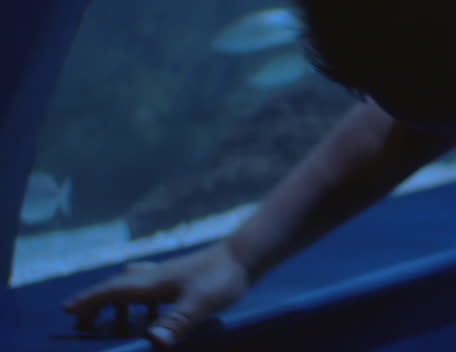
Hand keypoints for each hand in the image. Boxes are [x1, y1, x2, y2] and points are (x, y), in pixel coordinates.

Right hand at [62, 241, 249, 346]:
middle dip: (96, 306)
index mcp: (151, 283)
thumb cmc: (222, 278)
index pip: (111, 291)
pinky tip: (152, 314)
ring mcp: (167, 275)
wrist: (245, 255)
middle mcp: (154, 276)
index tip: (67, 310)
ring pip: (132, 287)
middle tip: (83, 325)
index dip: (88, 301)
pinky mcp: (180, 278)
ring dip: (118, 305)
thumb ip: (177, 322)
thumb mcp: (199, 304)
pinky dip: (139, 301)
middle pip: (116, 289)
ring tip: (116, 327)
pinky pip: (149, 288)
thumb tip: (153, 342)